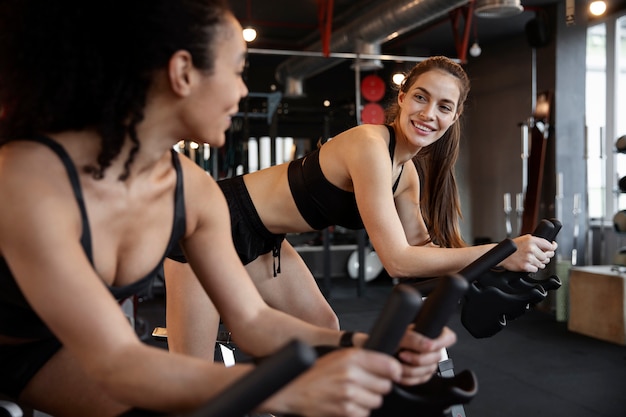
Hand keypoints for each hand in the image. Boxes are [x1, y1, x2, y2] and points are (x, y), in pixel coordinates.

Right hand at [272, 348, 401, 416]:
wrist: (291, 390)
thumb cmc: (314, 372)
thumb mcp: (338, 356)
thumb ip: (362, 358)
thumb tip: (390, 366)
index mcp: (351, 357)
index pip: (389, 365)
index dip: (393, 370)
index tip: (392, 373)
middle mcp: (351, 374)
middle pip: (385, 386)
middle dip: (377, 386)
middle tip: (363, 384)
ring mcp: (349, 395)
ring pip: (376, 401)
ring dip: (367, 400)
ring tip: (350, 393)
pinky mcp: (345, 412)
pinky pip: (364, 414)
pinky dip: (357, 411)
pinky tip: (344, 403)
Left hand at [395, 326, 456, 385]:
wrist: (382, 348)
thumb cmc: (393, 337)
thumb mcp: (402, 334)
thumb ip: (415, 338)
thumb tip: (429, 346)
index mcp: (433, 333)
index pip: (449, 338)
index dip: (441, 342)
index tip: (428, 346)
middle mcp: (434, 349)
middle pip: (437, 357)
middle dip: (418, 358)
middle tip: (402, 354)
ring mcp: (429, 363)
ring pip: (428, 370)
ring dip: (410, 369)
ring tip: (398, 362)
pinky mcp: (422, 375)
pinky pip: (420, 380)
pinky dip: (408, 378)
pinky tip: (399, 372)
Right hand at [502, 235, 556, 271]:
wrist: (502, 255)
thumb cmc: (513, 247)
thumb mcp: (525, 239)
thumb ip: (537, 242)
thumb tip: (551, 246)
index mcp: (531, 240)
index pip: (549, 246)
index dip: (552, 248)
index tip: (552, 248)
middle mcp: (531, 248)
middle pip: (547, 256)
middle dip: (544, 257)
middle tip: (538, 256)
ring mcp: (528, 258)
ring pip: (542, 264)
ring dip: (538, 263)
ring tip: (530, 260)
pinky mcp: (525, 266)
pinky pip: (535, 269)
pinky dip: (532, 268)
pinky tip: (527, 263)